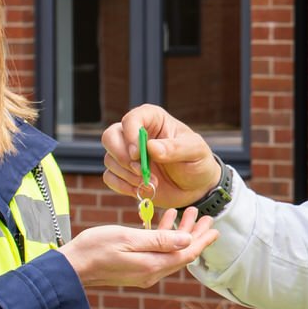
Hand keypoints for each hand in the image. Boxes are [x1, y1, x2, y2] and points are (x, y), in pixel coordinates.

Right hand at [59, 207, 218, 289]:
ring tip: (189, 214)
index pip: (186, 253)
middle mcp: (151, 272)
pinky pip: (156, 252)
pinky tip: (165, 221)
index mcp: (153, 265)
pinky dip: (164, 237)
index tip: (215, 228)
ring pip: (169, 251)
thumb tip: (187, 240)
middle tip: (206, 216)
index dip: (202, 240)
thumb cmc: (96, 248)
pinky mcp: (133, 268)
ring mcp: (142, 272)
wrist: (71, 267)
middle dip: (195, 234)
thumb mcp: (129, 238)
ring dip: (180, 233)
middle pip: (181, 253)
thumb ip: (159, 240)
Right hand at [100, 105, 219, 208]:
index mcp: (152, 120)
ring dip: (128, 175)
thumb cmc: (198, 162)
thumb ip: (175, 148)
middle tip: (140, 171)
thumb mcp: (195, 151)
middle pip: (110, 137)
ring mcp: (128, 154)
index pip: (131, 119)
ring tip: (151, 182)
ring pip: (110, 159)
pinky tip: (140, 189)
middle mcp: (135, 134)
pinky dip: (122, 186)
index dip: (130, 135)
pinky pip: (109, 177)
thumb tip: (151, 147)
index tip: (138, 154)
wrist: (197, 188)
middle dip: (122, 156)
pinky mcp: (125, 174)